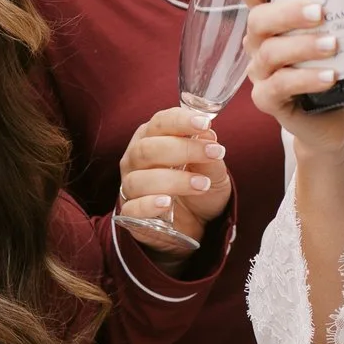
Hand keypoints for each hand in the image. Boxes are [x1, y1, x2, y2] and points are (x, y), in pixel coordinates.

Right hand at [117, 104, 233, 251]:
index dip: (180, 121)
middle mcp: (136, 159)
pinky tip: (167, 203)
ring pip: (139, 180)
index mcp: (152, 138)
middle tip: (212, 153)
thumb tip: (208, 136)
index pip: (160, 123)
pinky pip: (132, 209)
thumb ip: (209, 153)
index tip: (205, 124)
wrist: (198, 221)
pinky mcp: (131, 213)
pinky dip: (149, 205)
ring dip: (174, 180)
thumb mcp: (213, 169)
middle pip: (147, 149)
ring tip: (202, 184)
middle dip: (182, 149)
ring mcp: (130, 187)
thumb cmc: (199, 185)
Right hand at [238, 0, 343, 151]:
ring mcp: (262, 72)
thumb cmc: (339, 68)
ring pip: (270, 52)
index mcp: (275, 17)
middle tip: (321, 12)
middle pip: (258, 18)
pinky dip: (306, 80)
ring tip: (334, 45)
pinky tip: (330, 77)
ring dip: (303, 46)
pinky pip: (279, 87)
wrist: (336, 121)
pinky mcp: (269, 100)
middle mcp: (261, 41)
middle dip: (288, 12)